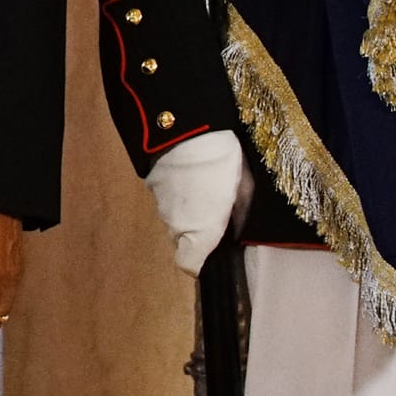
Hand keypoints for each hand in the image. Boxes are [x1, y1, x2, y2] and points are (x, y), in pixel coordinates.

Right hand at [147, 128, 248, 274]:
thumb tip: (239, 230)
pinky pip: (166, 202)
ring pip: (174, 221)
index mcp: (201, 232)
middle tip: (217, 213)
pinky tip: (189, 178)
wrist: (183, 130)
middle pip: (183, 241)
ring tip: (204, 191)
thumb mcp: (244, 189)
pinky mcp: (151, 189)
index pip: (190, 265)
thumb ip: (241, 215)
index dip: (202, 257)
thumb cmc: (220, 163)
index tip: (217, 245)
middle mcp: (176, 227)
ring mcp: (161, 208)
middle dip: (199, 232)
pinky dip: (176, 197)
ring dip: (187, 213)